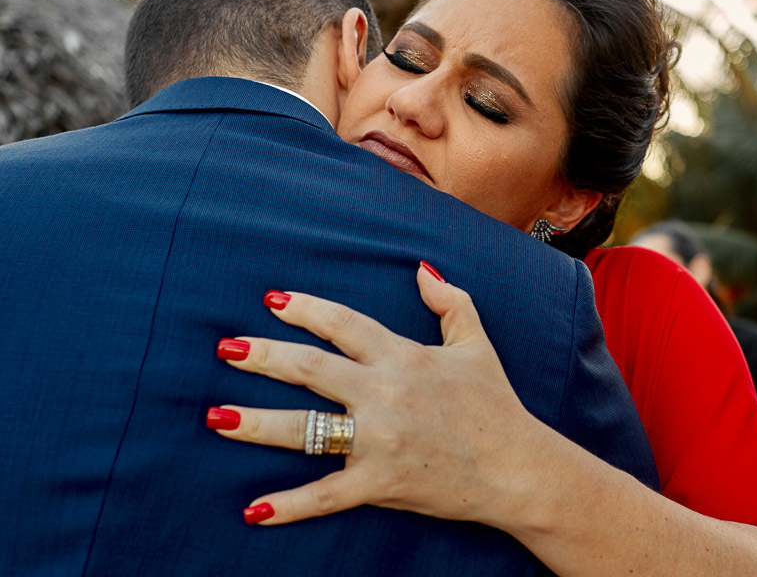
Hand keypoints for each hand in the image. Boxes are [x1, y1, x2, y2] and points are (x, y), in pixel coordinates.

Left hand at [212, 264, 540, 525]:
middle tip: (225, 349)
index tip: (271, 300)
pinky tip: (252, 509)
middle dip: (263, 356)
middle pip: (310, 369)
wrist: (518, 468)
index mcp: (404, 356)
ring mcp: (379, 441)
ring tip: (216, 416)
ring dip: (255, 422)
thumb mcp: (476, 344)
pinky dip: (287, 505)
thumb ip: (450, 301)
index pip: (343, 324)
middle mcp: (385, 394)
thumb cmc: (496, 405)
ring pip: (304, 429)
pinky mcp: (379, 484)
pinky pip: (324, 495)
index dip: (305, 309)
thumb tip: (421, 269)